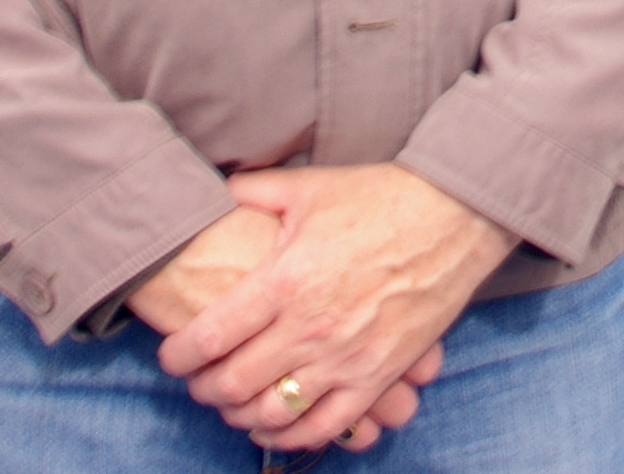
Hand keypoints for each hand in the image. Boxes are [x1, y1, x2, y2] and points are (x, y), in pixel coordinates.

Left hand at [130, 203, 432, 451]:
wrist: (453, 215)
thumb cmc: (380, 197)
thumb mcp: (310, 187)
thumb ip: (256, 191)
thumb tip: (220, 189)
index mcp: (285, 280)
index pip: (212, 335)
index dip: (180, 354)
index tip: (170, 357)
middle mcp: (310, 326)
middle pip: (234, 381)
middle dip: (204, 389)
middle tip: (196, 383)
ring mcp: (346, 356)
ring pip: (275, 411)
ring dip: (242, 416)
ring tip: (231, 406)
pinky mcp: (378, 374)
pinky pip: (327, 424)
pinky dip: (293, 435)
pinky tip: (276, 427)